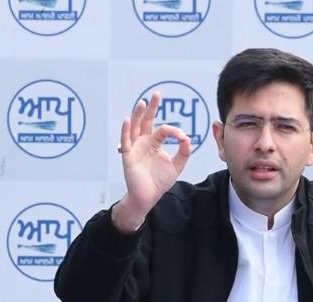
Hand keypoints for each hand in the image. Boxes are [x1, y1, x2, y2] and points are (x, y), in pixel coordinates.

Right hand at [113, 91, 192, 231]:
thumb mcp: (177, 165)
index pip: (163, 130)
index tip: (183, 137)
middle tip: (157, 94)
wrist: (148, 197)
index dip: (174, 131)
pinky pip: (125, 141)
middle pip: (146, 121)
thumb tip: (187, 138)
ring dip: (138, 115)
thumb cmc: (160, 182)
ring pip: (135, 127)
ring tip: (143, 103)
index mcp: (154, 143)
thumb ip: (184, 152)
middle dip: (152, 108)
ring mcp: (135, 148)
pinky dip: (125, 130)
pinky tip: (127, 120)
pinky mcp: (128, 156)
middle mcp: (144, 142)